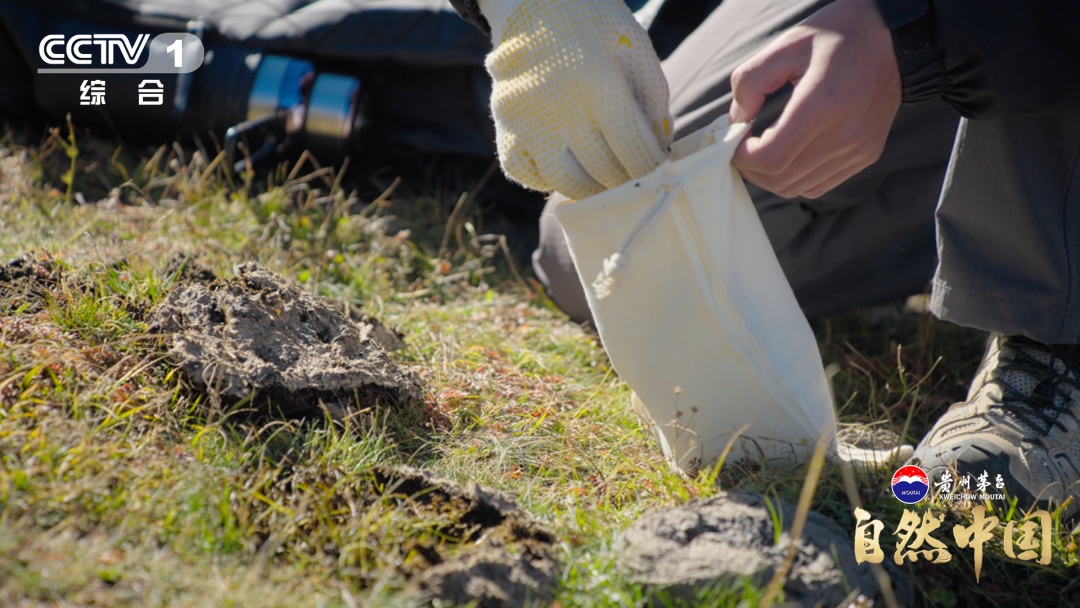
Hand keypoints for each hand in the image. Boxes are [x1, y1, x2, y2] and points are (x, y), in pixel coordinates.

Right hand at [480, 0, 672, 200]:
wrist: (535, 3)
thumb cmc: (595, 26)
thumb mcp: (635, 48)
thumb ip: (654, 101)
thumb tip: (659, 153)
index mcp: (597, 83)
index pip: (634, 151)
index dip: (653, 169)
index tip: (663, 173)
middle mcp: (557, 107)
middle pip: (603, 172)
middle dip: (628, 182)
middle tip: (639, 180)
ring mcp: (525, 122)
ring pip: (565, 183)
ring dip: (593, 190)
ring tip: (608, 181)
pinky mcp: (504, 129)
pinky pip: (528, 175)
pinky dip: (551, 180)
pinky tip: (569, 167)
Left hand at [729, 0, 900, 198]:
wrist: (896, 40)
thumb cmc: (839, 36)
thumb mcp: (787, 45)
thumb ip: (751, 82)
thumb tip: (735, 122)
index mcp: (823, 104)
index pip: (771, 157)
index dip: (742, 157)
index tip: (734, 140)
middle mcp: (845, 134)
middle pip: (780, 179)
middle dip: (751, 168)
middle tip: (742, 146)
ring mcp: (858, 149)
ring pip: (797, 187)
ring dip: (771, 175)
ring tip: (763, 148)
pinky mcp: (865, 156)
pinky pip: (818, 185)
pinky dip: (795, 177)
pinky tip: (790, 152)